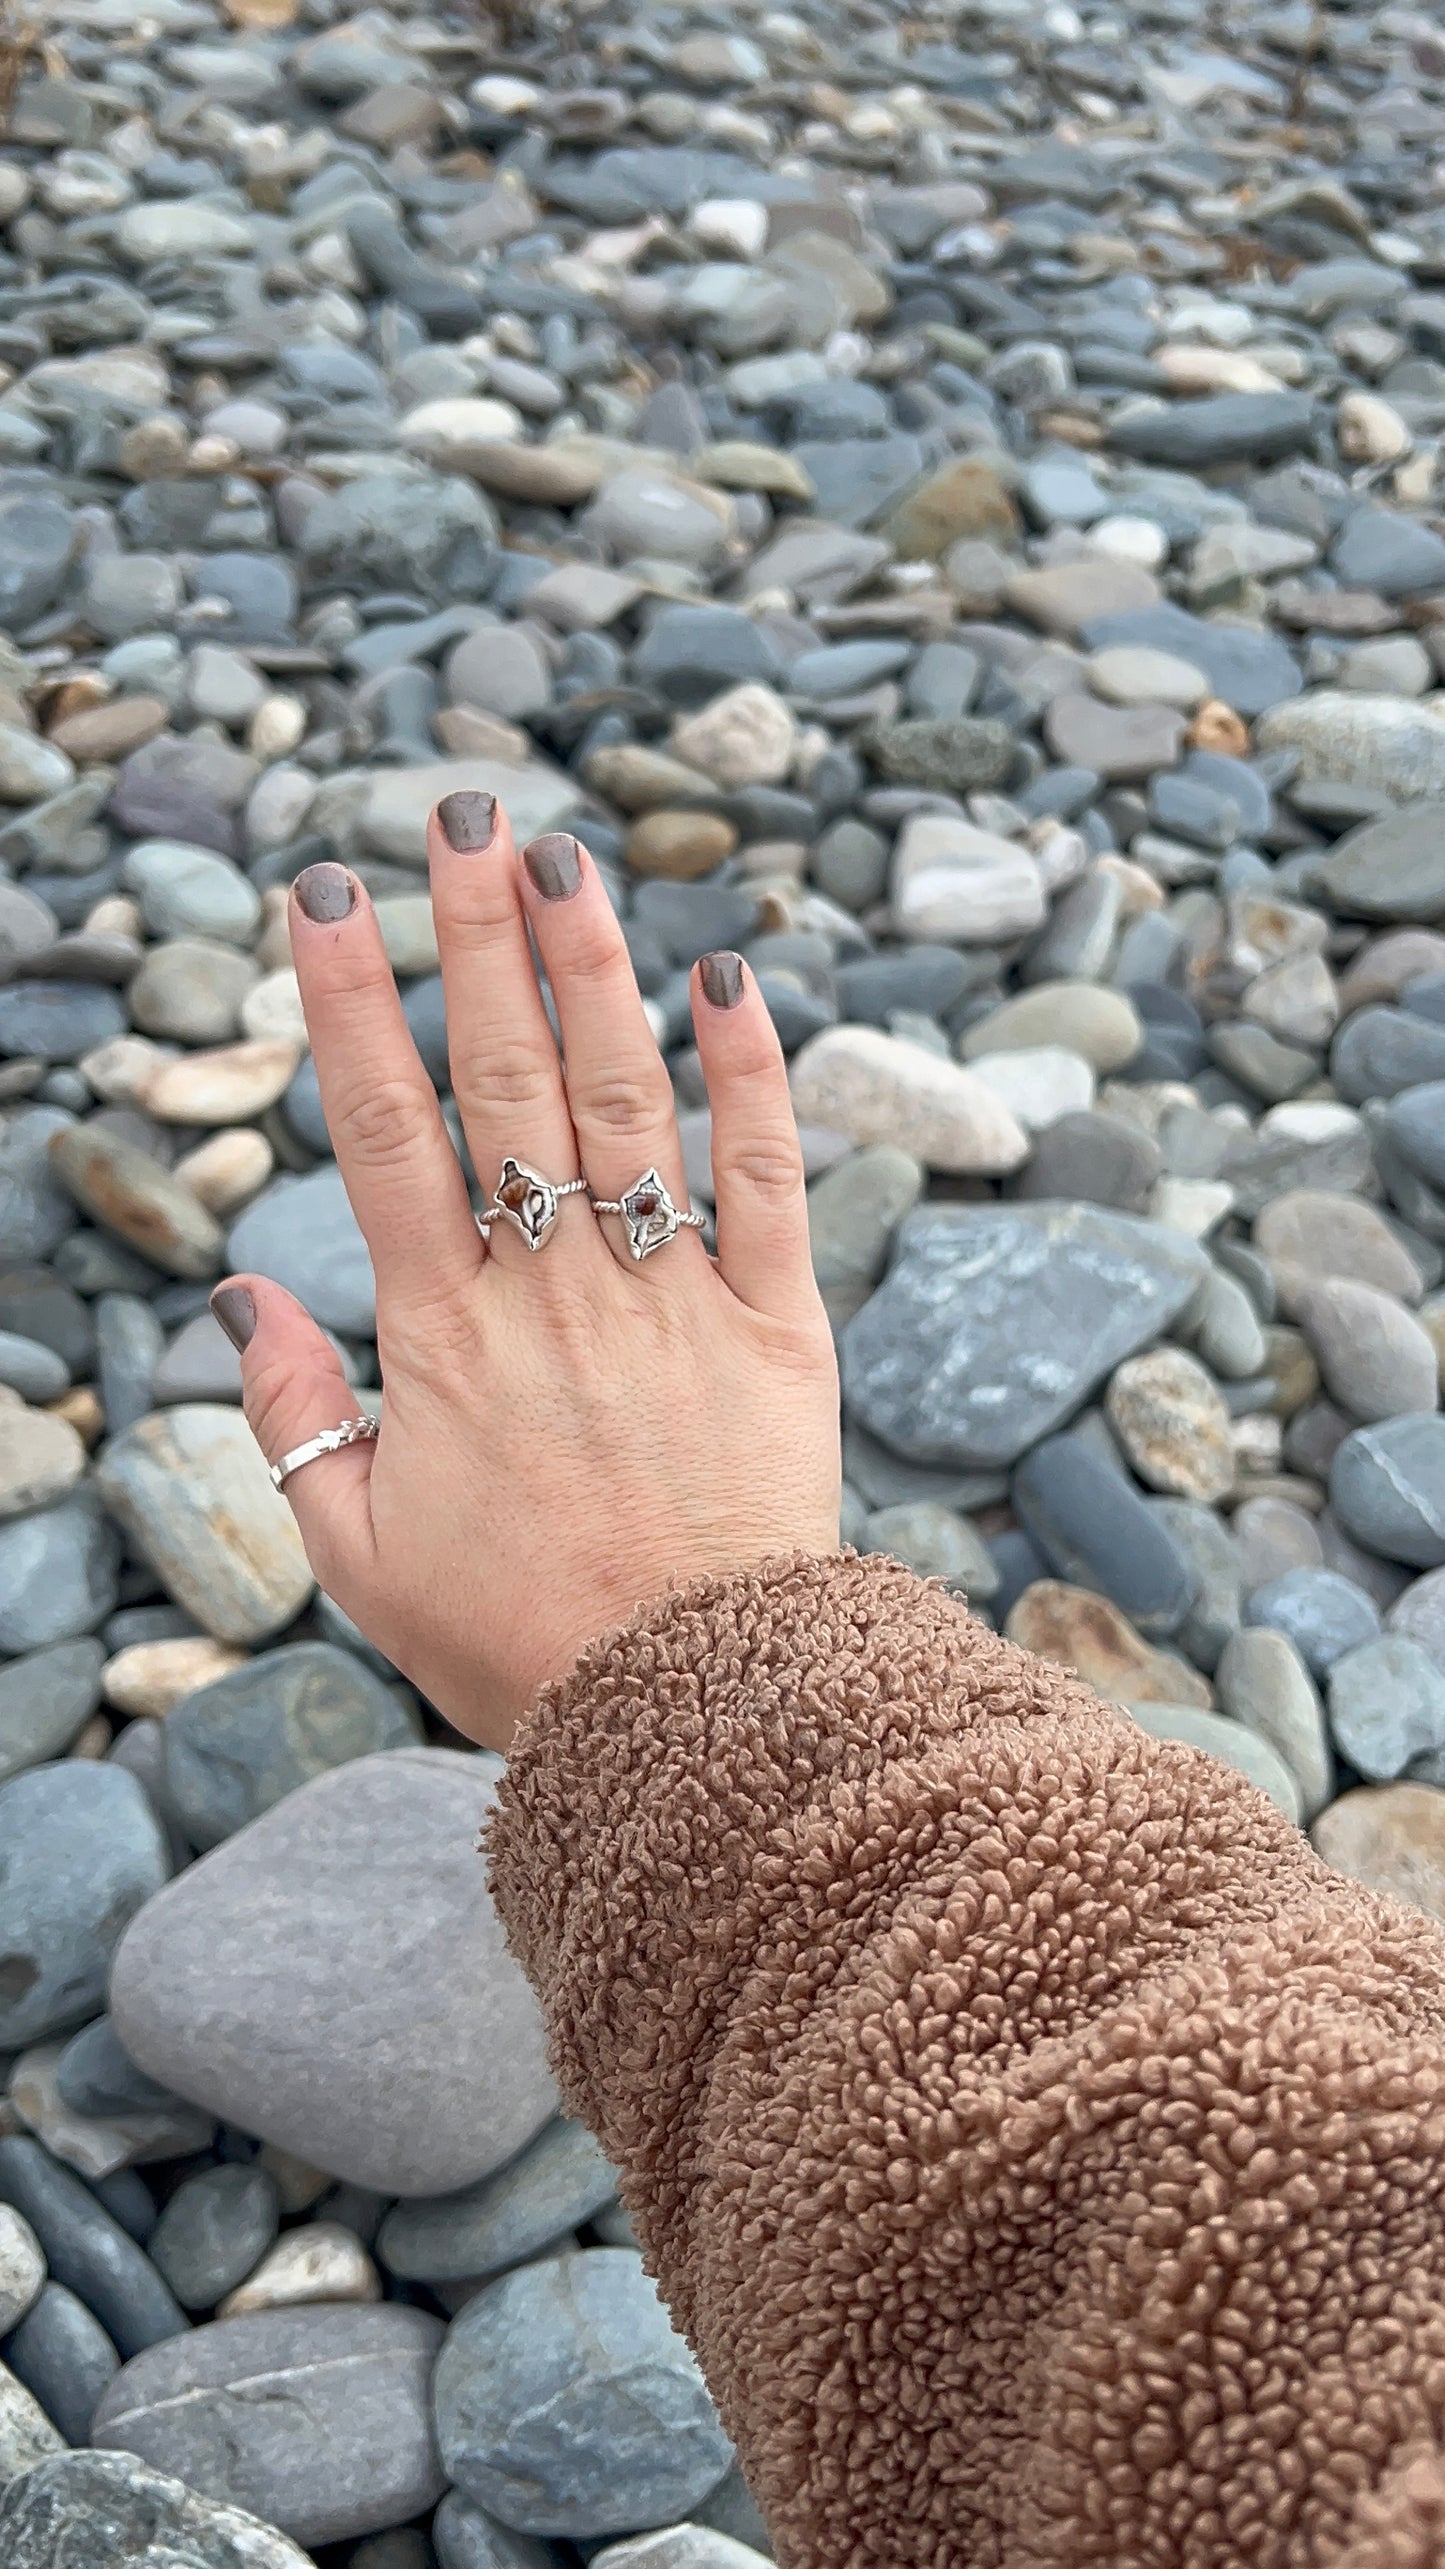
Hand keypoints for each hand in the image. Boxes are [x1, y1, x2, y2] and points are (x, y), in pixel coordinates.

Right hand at [211, 795, 841, 1747]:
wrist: (692, 1717)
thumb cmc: (516, 1642)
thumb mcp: (358, 1551)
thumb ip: (297, 1415)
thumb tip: (240, 1295)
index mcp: (446, 1335)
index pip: (383, 1129)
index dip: (349, 1002)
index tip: (324, 894)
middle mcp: (556, 1290)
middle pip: (507, 1079)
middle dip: (477, 936)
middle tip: (463, 815)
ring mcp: (672, 1297)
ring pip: (630, 1100)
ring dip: (596, 971)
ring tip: (568, 859)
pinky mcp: (779, 1327)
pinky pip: (771, 1181)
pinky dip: (758, 1079)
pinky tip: (733, 981)